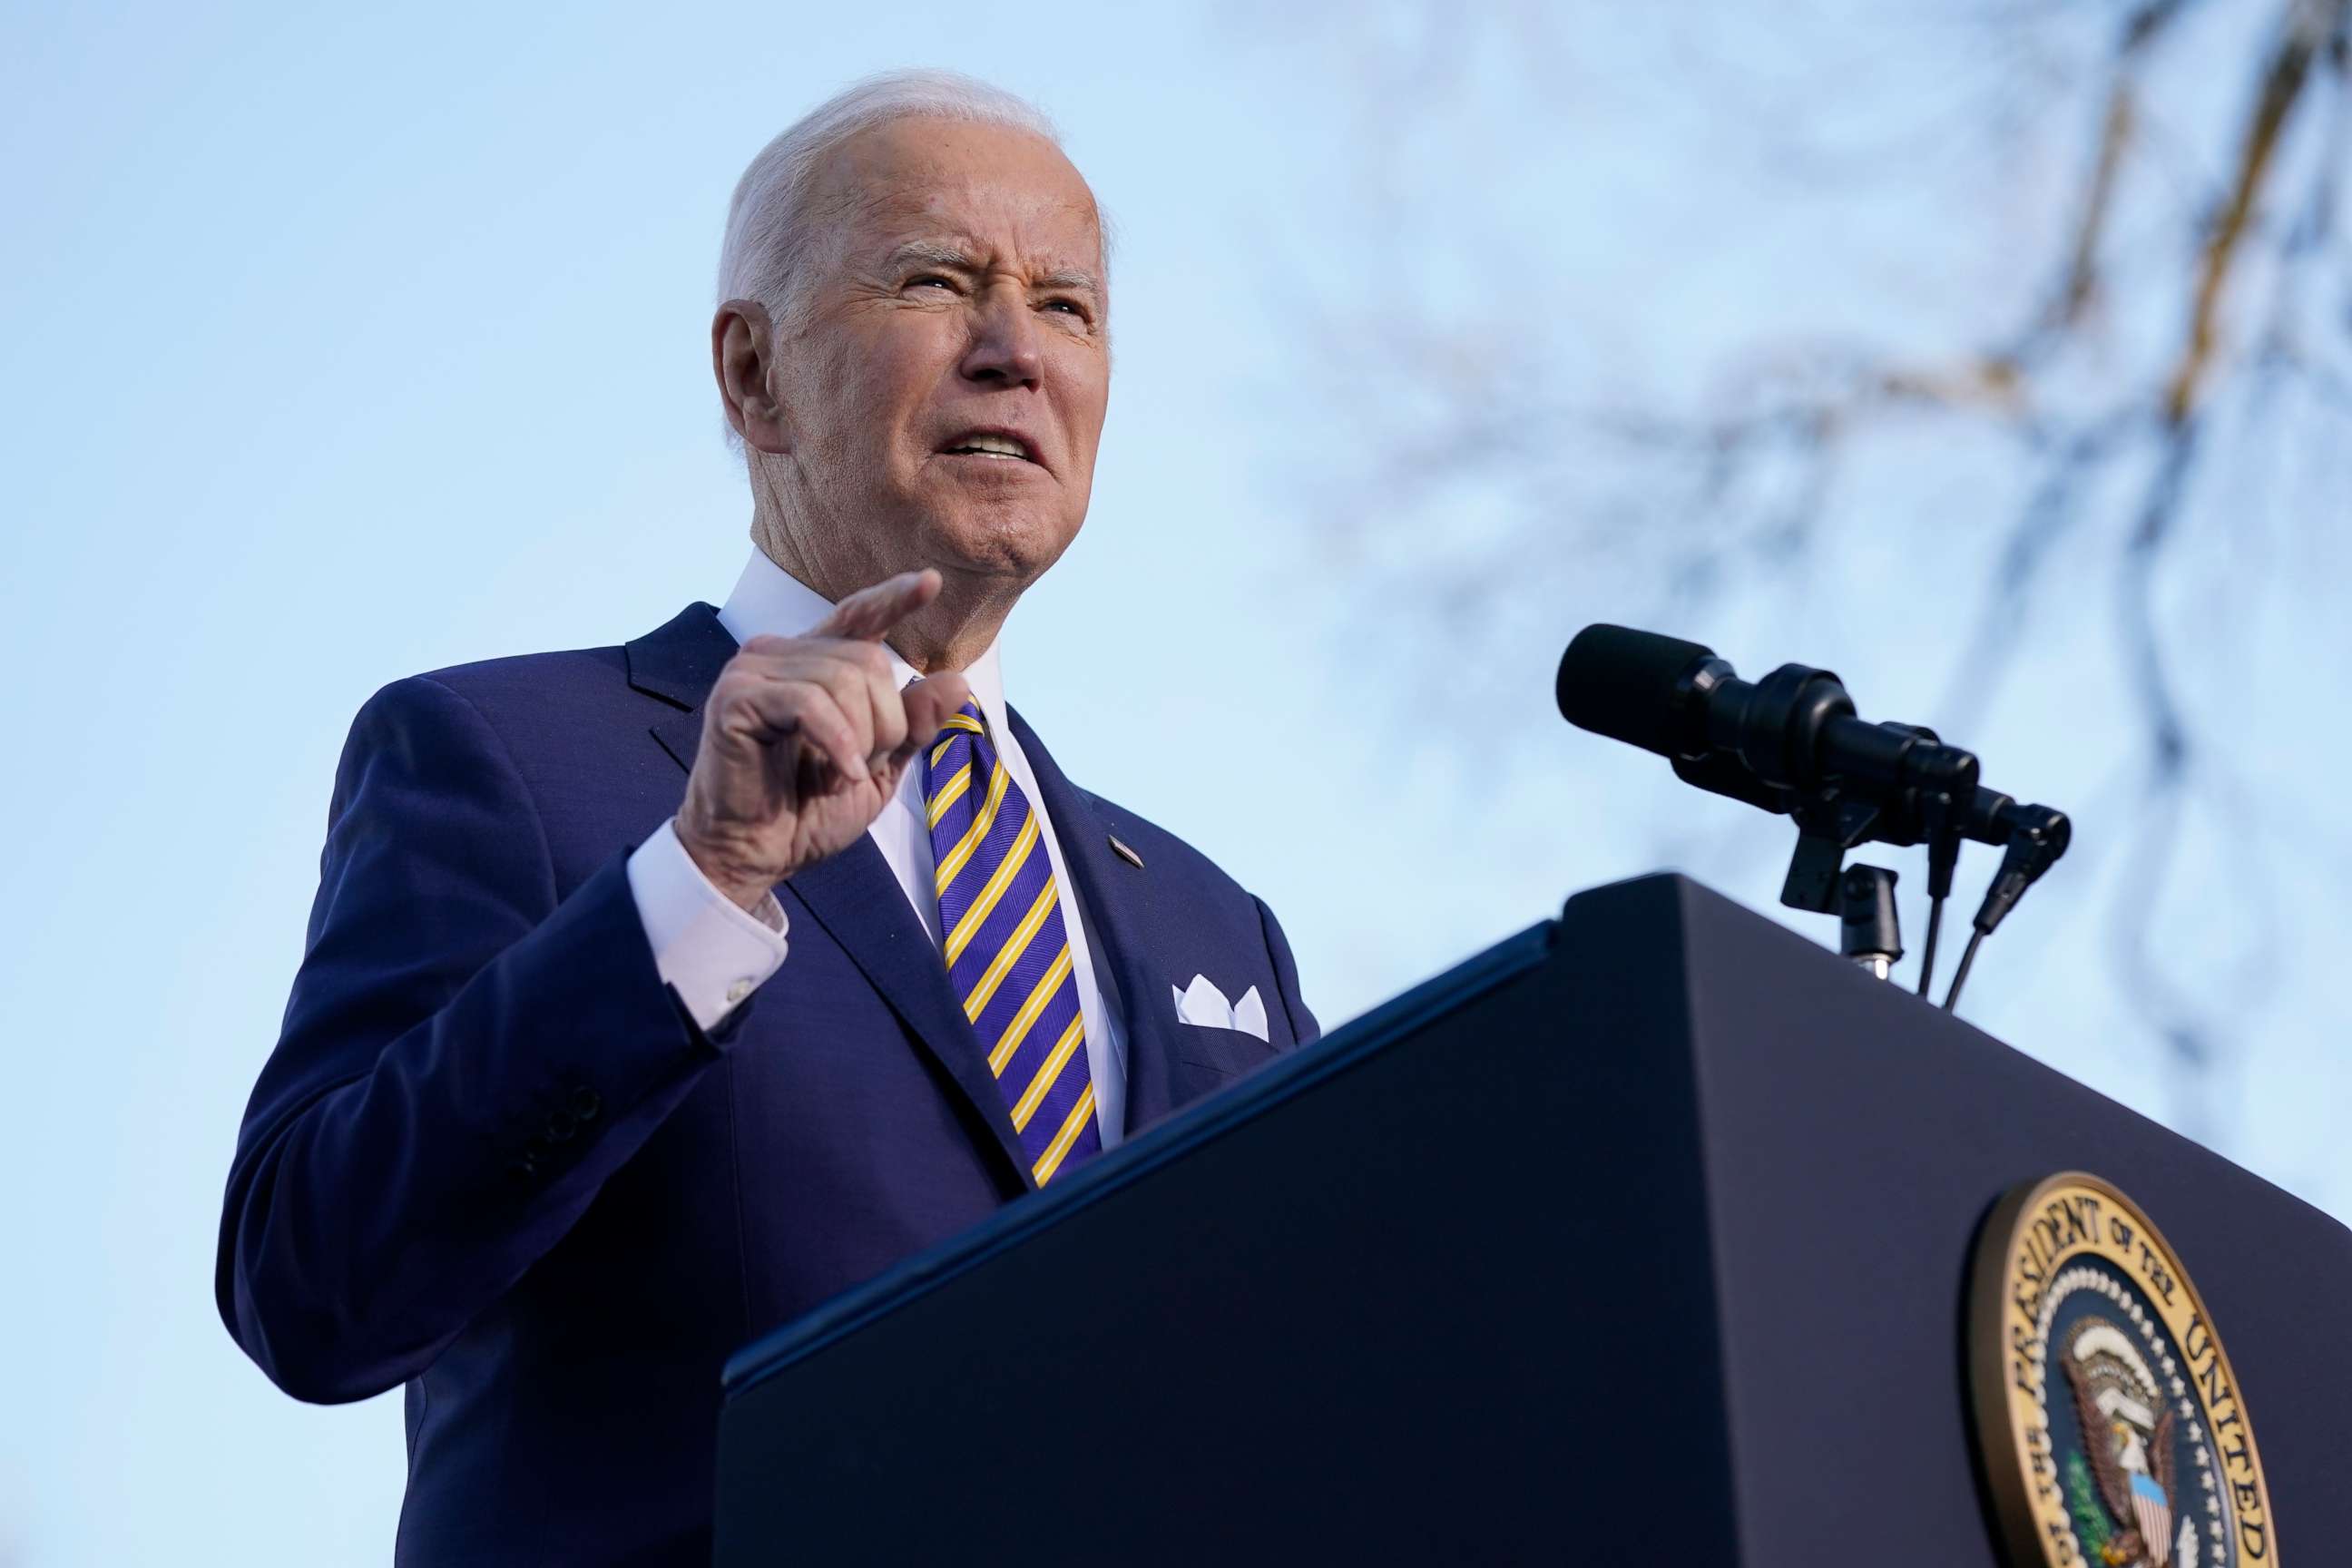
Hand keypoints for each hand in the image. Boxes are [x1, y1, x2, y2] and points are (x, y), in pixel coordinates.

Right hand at [673, 569, 971, 911]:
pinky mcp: (736, 698)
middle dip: (884, 723)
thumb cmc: (807, 813)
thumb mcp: (879, 768)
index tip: (931, 582)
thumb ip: (914, 725)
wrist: (755, 855)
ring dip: (860, 739)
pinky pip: (810, 704)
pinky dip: (838, 743)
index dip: (894, 599)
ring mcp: (753, 671)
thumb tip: (958, 682)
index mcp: (813, 664)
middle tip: (859, 767)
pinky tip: (841, 774)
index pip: (858, 616)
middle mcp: (780, 655)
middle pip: (868, 660)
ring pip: (844, 680)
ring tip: (839, 775)